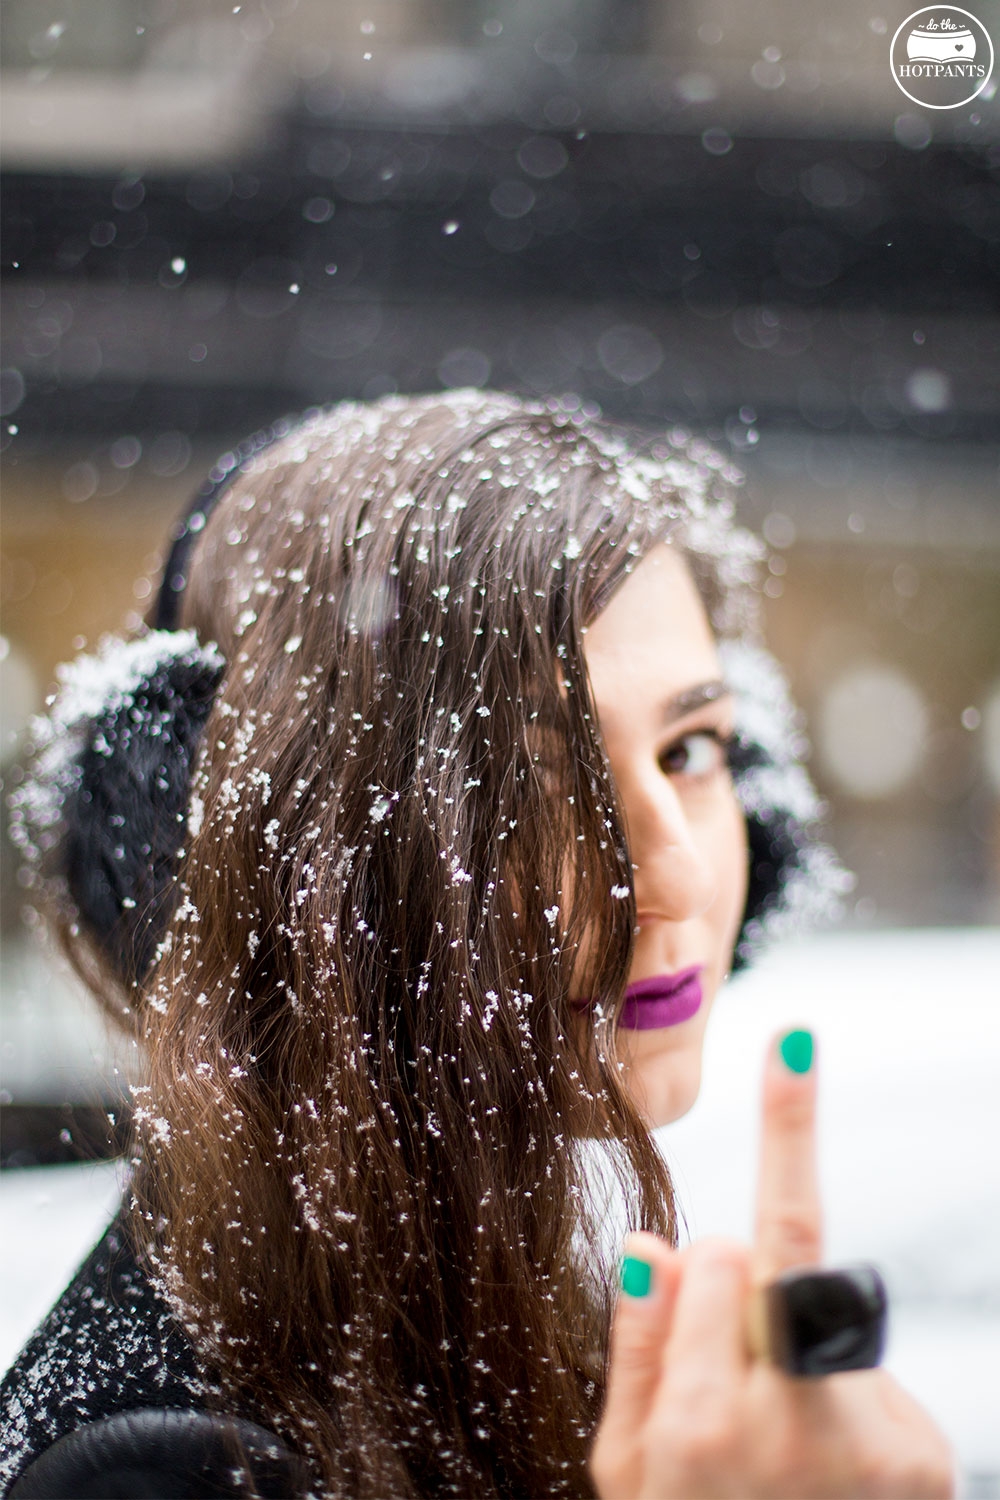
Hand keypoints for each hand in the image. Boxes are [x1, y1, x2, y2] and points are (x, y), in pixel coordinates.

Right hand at [590, 1031, 954, 1498]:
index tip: (794, 1046)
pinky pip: (865, 1374)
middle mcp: (783, 1422)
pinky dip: (837, 1400)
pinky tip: (820, 1475)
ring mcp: (864, 1441)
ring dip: (789, 1352)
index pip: (721, 1252)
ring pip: (818, 1314)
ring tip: (774, 1454)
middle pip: (774, 1260)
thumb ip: (633, 1351)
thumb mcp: (618, 1476)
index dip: (707, 1260)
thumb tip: (658, 1243)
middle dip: (743, 1287)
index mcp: (693, 1423)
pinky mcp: (920, 1453)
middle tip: (733, 1344)